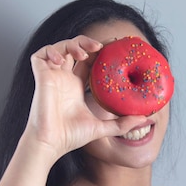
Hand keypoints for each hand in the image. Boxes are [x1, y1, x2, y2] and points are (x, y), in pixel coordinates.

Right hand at [25, 35, 145, 158]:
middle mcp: (64, 78)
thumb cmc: (71, 137)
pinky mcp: (41, 77)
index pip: (88, 61)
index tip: (112, 48)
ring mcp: (52, 76)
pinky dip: (51, 51)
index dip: (98, 53)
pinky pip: (40, 55)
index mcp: (77, 86)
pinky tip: (61, 60)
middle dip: (86, 43)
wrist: (52, 143)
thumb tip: (145, 119)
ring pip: (59, 47)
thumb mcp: (103, 127)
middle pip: (75, 50)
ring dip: (72, 44)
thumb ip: (122, 124)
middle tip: (100, 47)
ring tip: (84, 54)